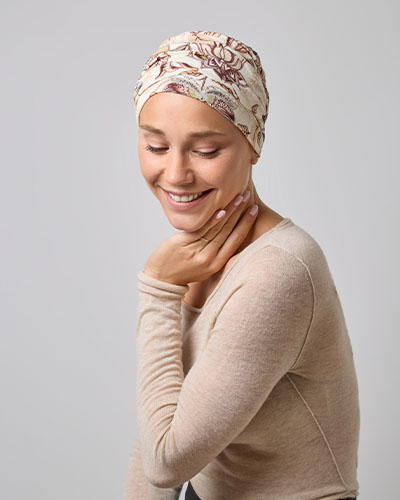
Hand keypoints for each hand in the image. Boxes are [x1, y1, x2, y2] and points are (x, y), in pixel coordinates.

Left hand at [143, 190, 257, 285]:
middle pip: (229, 231)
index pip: (236, 239)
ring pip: (218, 229)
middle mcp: (210, 259)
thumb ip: (215, 250)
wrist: (161, 280)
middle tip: (248, 196)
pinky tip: (221, 210)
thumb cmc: (183, 269)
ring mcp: (197, 251)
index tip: (254, 209)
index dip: (246, 223)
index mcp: (217, 264)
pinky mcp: (184, 244)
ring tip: (239, 197)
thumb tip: (227, 232)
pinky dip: (212, 220)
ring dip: (230, 211)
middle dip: (241, 212)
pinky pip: (201, 230)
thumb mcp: (204, 265)